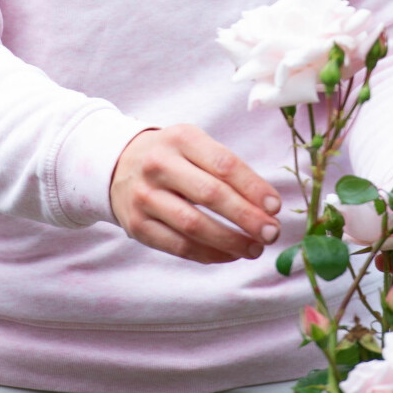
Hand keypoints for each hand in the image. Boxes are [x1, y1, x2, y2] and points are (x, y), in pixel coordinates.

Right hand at [109, 124, 281, 264]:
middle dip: (247, 217)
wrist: (117, 164)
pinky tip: (229, 254)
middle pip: (210, 194)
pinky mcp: (137, 225)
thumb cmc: (171, 156)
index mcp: (180, 138)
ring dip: (231, 241)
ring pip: (194, 226)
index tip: (275, 206)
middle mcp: (159, 165)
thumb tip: (266, 205)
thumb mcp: (193, 145)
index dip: (253, 187)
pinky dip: (209, 254)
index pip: (223, 164)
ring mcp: (145, 196)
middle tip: (272, 232)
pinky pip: (179, 246)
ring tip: (255, 248)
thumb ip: (225, 169)